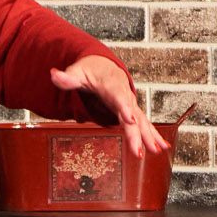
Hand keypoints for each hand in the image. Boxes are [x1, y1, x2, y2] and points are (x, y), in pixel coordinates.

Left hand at [50, 53, 167, 157]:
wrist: (103, 66)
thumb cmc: (90, 70)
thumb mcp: (76, 72)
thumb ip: (66, 77)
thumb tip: (53, 74)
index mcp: (112, 85)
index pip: (118, 97)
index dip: (124, 107)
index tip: (129, 119)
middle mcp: (124, 95)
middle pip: (132, 115)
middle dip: (137, 133)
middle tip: (141, 149)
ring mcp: (130, 104)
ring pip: (141, 121)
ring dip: (149, 136)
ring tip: (157, 150)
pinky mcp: (132, 112)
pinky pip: (144, 124)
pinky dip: (153, 135)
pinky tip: (162, 147)